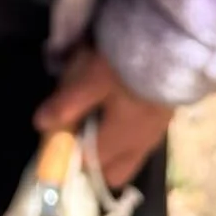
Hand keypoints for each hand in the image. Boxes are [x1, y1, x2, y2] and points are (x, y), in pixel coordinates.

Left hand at [33, 47, 173, 189]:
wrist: (175, 44)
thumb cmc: (128, 64)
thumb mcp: (92, 78)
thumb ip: (67, 103)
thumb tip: (40, 124)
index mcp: (120, 141)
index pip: (90, 166)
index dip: (72, 157)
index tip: (60, 138)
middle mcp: (140, 145)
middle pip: (113, 171)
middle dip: (95, 161)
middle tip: (80, 132)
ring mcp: (156, 132)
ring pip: (129, 155)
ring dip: (113, 146)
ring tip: (100, 116)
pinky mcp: (165, 116)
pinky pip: (142, 138)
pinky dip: (128, 132)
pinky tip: (122, 105)